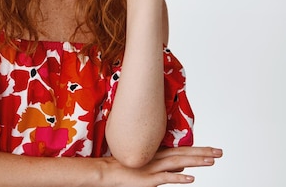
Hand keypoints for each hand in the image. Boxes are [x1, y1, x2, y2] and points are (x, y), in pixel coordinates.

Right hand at [103, 146, 222, 186]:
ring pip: (178, 163)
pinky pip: (165, 178)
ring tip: (211, 161)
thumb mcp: (150, 165)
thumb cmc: (128, 167)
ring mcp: (153, 167)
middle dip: (203, 153)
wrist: (108, 171)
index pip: (183, 150)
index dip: (199, 149)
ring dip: (195, 161)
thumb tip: (183, 168)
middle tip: (220, 152)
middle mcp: (158, 158)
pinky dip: (178, 178)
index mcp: (159, 153)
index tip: (214, 149)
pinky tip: (191, 179)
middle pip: (184, 154)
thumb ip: (168, 167)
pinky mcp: (148, 179)